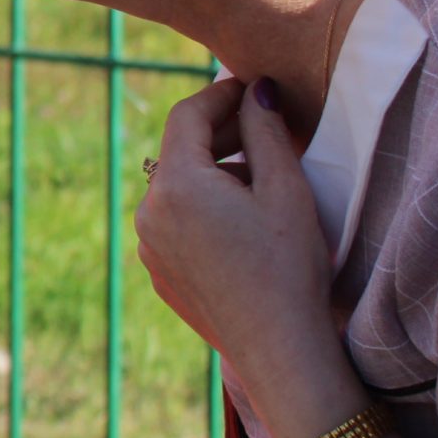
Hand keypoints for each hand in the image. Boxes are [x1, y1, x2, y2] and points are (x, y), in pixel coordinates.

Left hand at [135, 77, 344, 396]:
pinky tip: (243, 222)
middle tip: (263, 127)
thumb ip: (265, 132)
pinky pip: (175, 224)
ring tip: (262, 180)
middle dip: (219, 135)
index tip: (249, 88)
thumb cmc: (289, 266)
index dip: (219, 95)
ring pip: (177, 189)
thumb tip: (253, 90)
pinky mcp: (159, 272)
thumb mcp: (286, 190)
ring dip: (212, 174)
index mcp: (176, 184)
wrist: (279, 349)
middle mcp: (148, 212)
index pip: (187, 116)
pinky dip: (203, 209)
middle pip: (179, 152)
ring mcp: (148, 246)